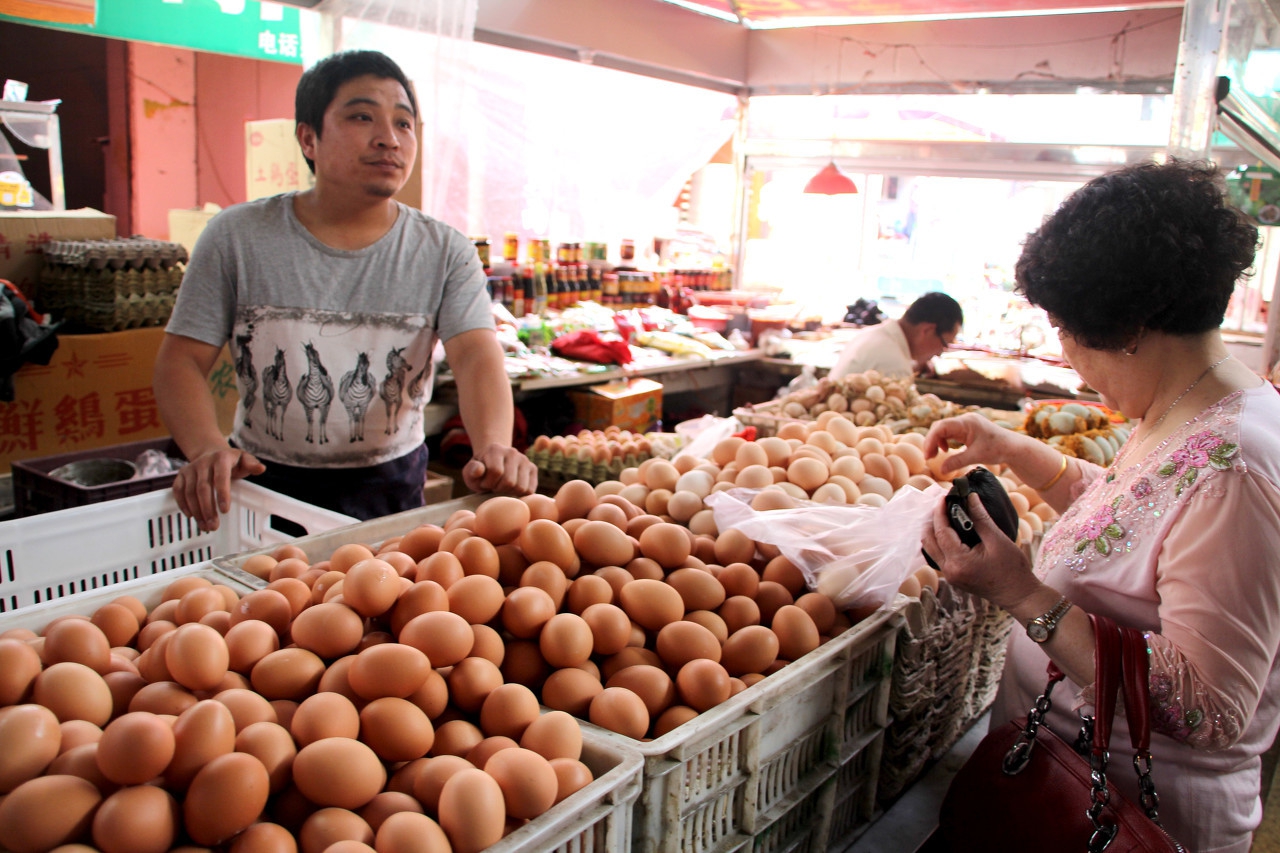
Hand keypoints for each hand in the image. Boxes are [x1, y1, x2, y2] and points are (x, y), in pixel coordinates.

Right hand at [172, 448, 265, 531]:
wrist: (210, 452)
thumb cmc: (231, 461)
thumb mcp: (244, 459)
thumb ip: (252, 465)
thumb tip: (261, 468)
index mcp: (221, 458)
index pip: (220, 477)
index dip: (222, 494)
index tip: (225, 511)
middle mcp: (203, 462)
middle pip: (203, 488)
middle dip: (208, 509)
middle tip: (213, 526)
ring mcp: (190, 468)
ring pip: (190, 492)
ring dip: (197, 511)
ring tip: (205, 526)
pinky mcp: (181, 474)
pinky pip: (178, 490)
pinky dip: (183, 504)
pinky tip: (191, 516)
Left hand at [463, 444, 537, 495]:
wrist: (493, 465)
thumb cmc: (480, 473)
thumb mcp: (470, 473)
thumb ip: (471, 471)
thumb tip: (479, 470)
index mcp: (495, 449)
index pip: (496, 472)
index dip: (487, 483)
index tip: (483, 482)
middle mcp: (512, 451)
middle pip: (509, 481)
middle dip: (498, 489)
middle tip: (493, 486)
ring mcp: (524, 459)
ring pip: (521, 487)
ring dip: (509, 492)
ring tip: (501, 486)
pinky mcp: (533, 468)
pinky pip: (529, 490)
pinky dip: (519, 494)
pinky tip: (511, 488)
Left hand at [921, 490, 1036, 608]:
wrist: (1019, 595)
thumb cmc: (1013, 569)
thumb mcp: (997, 540)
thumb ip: (981, 518)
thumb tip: (970, 497)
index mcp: (959, 562)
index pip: (941, 532)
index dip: (940, 512)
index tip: (944, 497)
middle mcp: (949, 571)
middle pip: (929, 540)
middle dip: (932, 520)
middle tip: (941, 503)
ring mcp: (950, 576)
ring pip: (931, 549)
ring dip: (934, 531)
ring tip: (943, 514)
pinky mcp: (954, 577)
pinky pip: (938, 556)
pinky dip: (939, 541)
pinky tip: (948, 530)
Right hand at [922, 412, 1010, 476]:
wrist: (1014, 447)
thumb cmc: (998, 449)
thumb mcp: (976, 457)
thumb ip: (957, 462)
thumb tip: (941, 470)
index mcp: (967, 422)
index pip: (941, 426)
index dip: (931, 440)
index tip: (928, 455)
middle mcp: (965, 420)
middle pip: (940, 427)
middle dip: (932, 441)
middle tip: (929, 457)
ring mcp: (966, 424)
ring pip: (944, 430)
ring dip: (937, 442)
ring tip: (935, 455)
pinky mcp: (967, 430)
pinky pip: (950, 433)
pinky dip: (944, 441)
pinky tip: (946, 450)